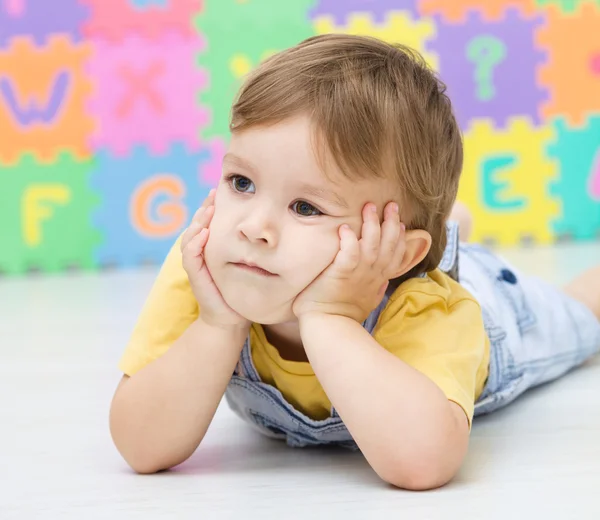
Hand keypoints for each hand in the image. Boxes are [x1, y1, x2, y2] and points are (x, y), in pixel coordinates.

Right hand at [181, 189, 250, 329]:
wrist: (231, 320)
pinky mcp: (195, 277)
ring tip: (209, 207)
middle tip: (214, 191)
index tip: (222, 189)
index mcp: (212, 248)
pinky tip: (204, 233)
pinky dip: (195, 243)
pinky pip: (190, 257)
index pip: (208, 221)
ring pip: (190, 236)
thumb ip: (256, 247)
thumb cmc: (242, 291)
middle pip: (197, 224)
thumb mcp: (250, 264)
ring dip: (199, 221)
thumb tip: (275, 229)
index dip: (213, 205)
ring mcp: (196, 265)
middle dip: (205, 207)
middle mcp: (201, 253)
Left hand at [292, 202, 405, 322]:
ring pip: (371, 244)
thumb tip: (382, 281)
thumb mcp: (367, 300)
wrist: (328, 327)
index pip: (396, 254)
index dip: (400, 237)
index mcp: (378, 279)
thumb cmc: (344, 315)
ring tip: (369, 207)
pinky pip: (349, 253)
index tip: (400, 223)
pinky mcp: (341, 273)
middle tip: (391, 205)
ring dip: (371, 224)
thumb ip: (375, 288)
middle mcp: (372, 274)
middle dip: (391, 223)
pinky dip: (349, 240)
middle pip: (388, 244)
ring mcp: (358, 273)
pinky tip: (346, 227)